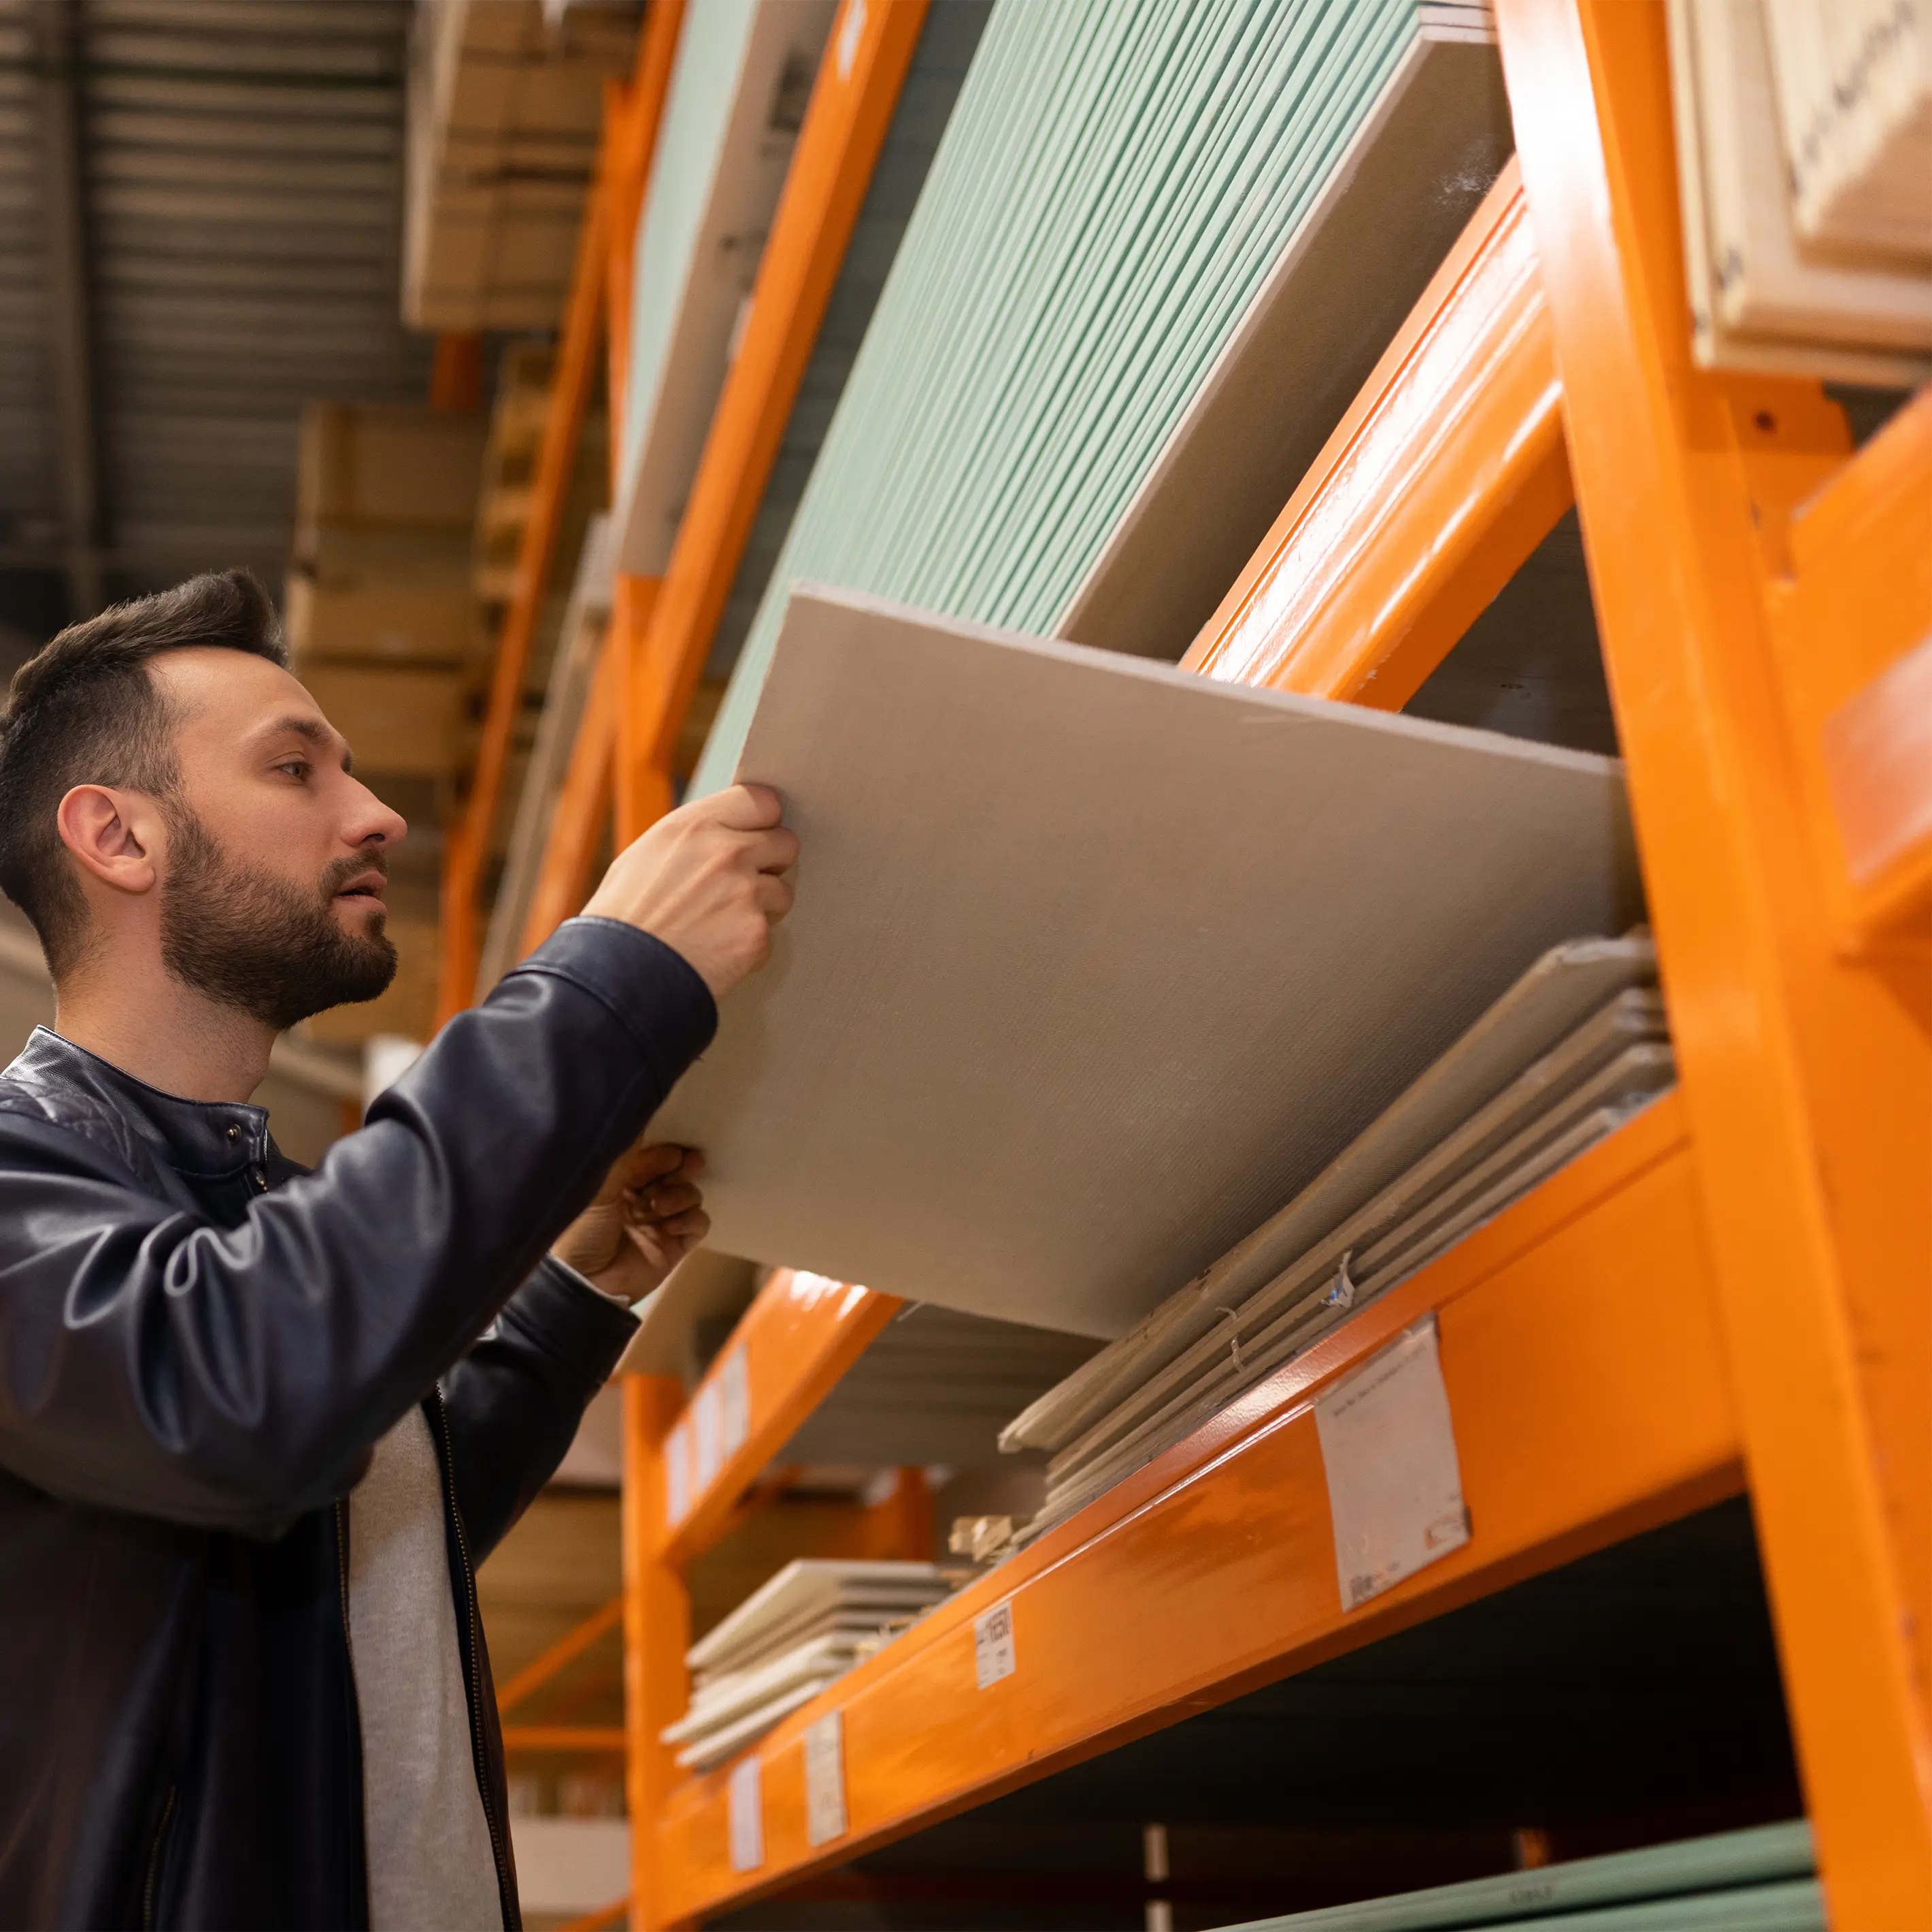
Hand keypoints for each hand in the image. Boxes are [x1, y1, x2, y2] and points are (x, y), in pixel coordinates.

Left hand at [551, 1143, 708, 1306]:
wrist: (585, 1285)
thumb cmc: (582, 1233)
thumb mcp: (598, 1189)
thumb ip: (623, 1155)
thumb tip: (635, 1115)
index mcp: (619, 1184)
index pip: (651, 1158)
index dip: (663, 1153)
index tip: (670, 1152)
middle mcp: (641, 1199)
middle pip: (675, 1172)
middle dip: (682, 1166)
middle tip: (687, 1164)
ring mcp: (660, 1222)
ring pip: (690, 1194)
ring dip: (681, 1195)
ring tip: (660, 1207)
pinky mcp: (674, 1245)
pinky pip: (698, 1222)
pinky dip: (689, 1220)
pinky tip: (669, 1227)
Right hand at [581, 783, 796, 998]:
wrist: (616, 977)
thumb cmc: (622, 920)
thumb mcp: (645, 856)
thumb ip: (695, 839)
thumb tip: (728, 831)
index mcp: (694, 826)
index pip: (763, 802)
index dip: (762, 821)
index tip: (757, 834)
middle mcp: (726, 853)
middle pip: (786, 843)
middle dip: (771, 862)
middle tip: (744, 882)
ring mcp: (746, 894)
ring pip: (782, 892)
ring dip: (761, 908)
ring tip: (719, 924)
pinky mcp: (756, 934)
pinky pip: (768, 934)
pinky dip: (748, 946)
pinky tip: (715, 952)